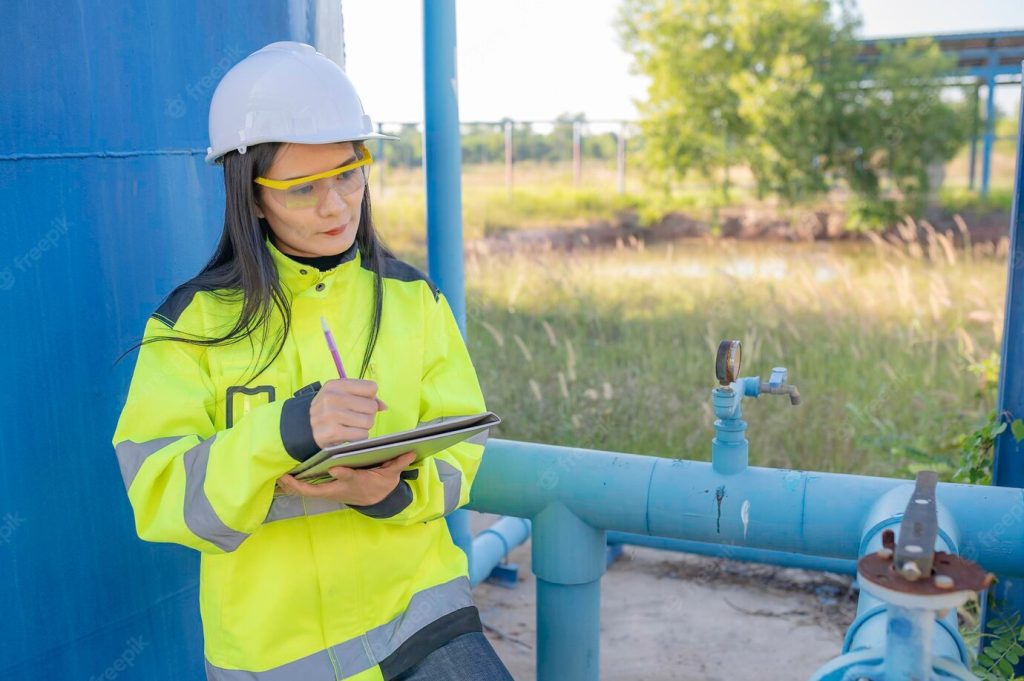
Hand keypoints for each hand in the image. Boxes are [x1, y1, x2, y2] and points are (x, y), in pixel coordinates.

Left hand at [276, 452, 416, 505]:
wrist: (377, 498)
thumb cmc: (380, 484)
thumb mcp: (389, 474)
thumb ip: (396, 463)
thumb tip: (408, 453)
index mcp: (357, 483)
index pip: (350, 479)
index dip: (344, 475)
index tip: (336, 468)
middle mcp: (340, 489)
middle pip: (317, 490)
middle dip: (300, 485)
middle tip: (284, 477)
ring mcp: (330, 491)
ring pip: (308, 491)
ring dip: (292, 485)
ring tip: (278, 478)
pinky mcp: (324, 490)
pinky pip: (306, 489)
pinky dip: (294, 485)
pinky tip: (282, 478)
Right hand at [309, 378, 387, 448]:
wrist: (304, 427)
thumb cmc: (329, 410)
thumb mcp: (341, 396)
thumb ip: (365, 397)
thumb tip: (384, 406)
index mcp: (336, 385)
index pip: (371, 388)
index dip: (370, 397)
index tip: (360, 402)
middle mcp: (332, 397)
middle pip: (372, 407)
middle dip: (367, 414)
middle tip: (355, 418)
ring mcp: (331, 415)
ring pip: (368, 422)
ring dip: (363, 427)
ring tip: (351, 426)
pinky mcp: (332, 432)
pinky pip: (362, 435)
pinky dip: (358, 437)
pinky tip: (347, 435)